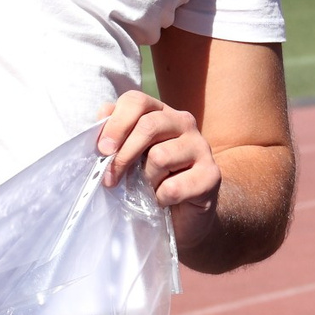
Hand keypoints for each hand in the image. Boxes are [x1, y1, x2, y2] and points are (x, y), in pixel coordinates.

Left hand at [96, 91, 219, 216]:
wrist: (184, 214)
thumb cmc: (151, 179)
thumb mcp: (129, 154)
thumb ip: (115, 132)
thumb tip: (103, 112)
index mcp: (161, 112)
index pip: (137, 101)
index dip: (116, 124)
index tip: (102, 149)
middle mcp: (184, 123)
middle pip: (148, 126)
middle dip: (123, 155)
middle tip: (110, 179)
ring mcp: (201, 147)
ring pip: (160, 157)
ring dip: (146, 181)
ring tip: (148, 188)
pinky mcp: (212, 175)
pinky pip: (173, 187)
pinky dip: (160, 199)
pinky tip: (164, 200)